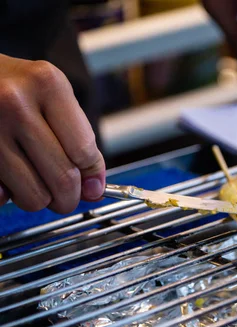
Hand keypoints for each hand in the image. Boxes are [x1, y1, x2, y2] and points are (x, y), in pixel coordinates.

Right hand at [0, 54, 104, 212]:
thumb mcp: (51, 96)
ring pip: (34, 195)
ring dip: (40, 198)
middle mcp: (14, 102)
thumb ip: (77, 138)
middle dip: (69, 197)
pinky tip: (9, 176)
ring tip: (35, 180)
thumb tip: (94, 189)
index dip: (92, 177)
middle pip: (63, 177)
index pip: (83, 151)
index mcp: (47, 85)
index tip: (92, 187)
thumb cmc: (13, 85)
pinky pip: (2, 195)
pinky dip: (10, 195)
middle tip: (66, 196)